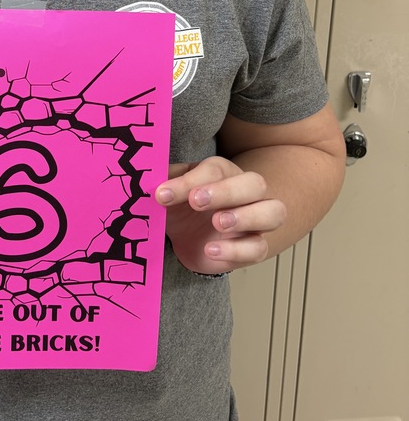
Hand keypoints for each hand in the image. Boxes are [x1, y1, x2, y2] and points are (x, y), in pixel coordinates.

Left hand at [155, 157, 286, 274]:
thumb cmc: (182, 207)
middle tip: (196, 201)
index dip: (189, 181)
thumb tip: (148, 178)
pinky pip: (259, 248)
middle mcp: (245, 192)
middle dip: (227, 191)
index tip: (162, 194)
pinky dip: (237, 250)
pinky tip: (212, 250)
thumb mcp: (169, 192)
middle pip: (254, 184)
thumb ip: (163, 183)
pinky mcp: (254, 247)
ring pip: (273, 212)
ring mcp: (255, 220)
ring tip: (218, 223)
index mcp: (222, 173)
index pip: (214, 170)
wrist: (190, 239)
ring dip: (247, 217)